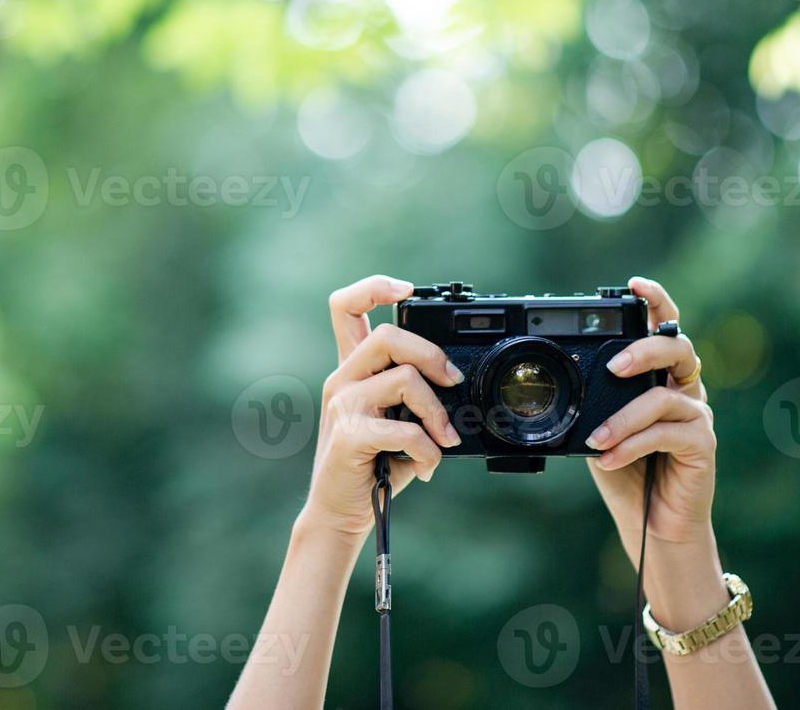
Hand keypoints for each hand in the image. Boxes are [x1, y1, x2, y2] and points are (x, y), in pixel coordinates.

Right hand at [298, 275, 464, 538]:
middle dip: (431, 354)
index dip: (375, 286)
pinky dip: (428, 449)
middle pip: (387, 334)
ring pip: (404, 379)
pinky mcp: (348, 436)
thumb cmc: (375, 464)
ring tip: (445, 439)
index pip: (345, 306)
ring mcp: (342, 406)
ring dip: (437, 413)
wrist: (342, 512)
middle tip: (452, 381)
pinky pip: (404, 429)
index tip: (408, 290)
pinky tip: (428, 466)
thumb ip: (415, 394)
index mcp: (353, 368)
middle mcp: (342, 379)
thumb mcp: (395, 419)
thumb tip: (457, 380)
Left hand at [586, 277, 714, 555]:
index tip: (634, 284)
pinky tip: (609, 458)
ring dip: (623, 418)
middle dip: (645, 349)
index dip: (655, 302)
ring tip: (596, 439)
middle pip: (677, 348)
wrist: (652, 525)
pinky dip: (632, 444)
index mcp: (660, 377)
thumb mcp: (599, 429)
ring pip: (664, 397)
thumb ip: (593, 403)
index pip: (664, 328)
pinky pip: (666, 433)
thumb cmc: (626, 472)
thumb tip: (559, 384)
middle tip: (614, 365)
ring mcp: (696, 415)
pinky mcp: (702, 444)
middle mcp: (684, 389)